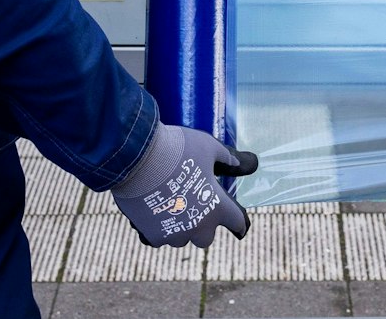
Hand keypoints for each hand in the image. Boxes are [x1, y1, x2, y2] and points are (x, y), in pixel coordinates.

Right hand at [111, 123, 258, 247]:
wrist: (135, 157)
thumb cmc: (178, 149)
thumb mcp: (210, 147)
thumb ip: (231, 159)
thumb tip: (250, 164)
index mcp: (217, 207)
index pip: (238, 222)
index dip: (241, 222)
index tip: (240, 226)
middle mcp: (197, 227)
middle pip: (206, 237)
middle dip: (204, 225)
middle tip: (195, 206)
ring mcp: (173, 234)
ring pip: (181, 238)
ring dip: (180, 227)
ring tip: (171, 205)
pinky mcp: (151, 235)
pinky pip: (158, 238)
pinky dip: (158, 228)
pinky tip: (153, 211)